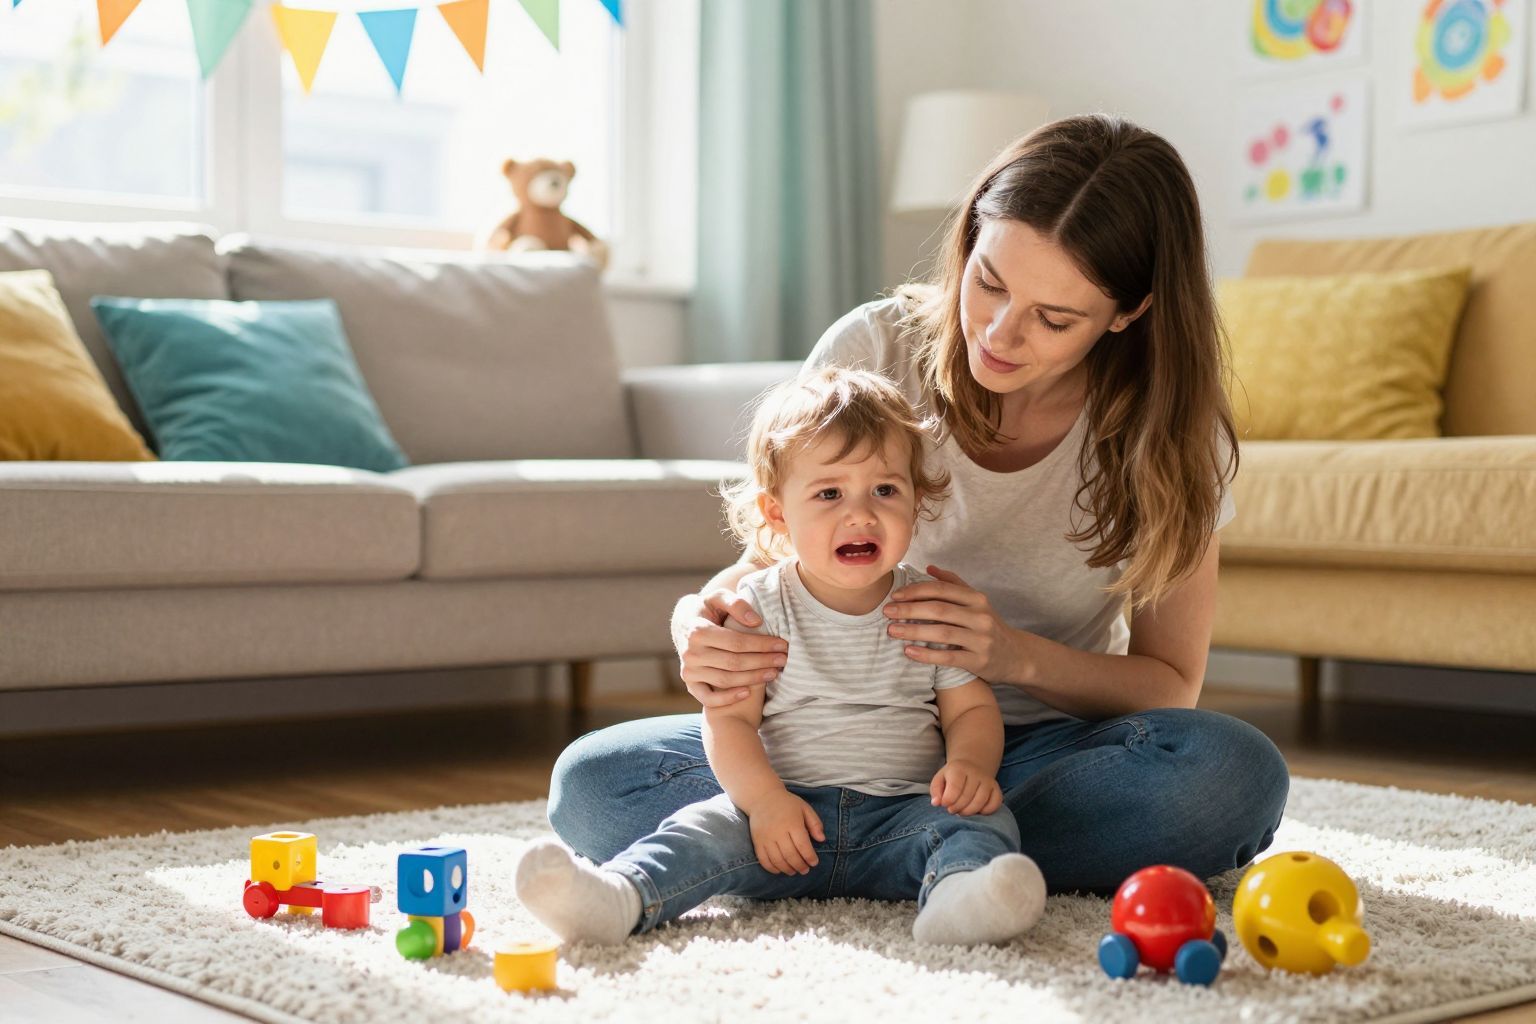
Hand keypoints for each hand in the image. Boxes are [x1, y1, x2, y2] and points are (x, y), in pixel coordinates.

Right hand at [675, 589, 787, 707]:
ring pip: (725, 680)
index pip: (736, 642)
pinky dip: (727, 698)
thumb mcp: (717, 597)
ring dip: (752, 679)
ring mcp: (688, 671)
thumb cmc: (706, 608)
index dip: (761, 645)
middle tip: (783, 660)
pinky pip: (707, 698)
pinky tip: (748, 693)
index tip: (781, 645)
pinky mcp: (689, 684)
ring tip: (774, 673)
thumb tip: (756, 621)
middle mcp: (690, 653)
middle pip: (733, 663)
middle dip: (762, 662)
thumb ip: (736, 603)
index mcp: (697, 631)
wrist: (683, 623)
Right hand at [747, 790, 825, 874]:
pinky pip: (764, 860)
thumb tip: (822, 839)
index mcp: (792, 823)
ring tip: (794, 871)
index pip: (803, 846)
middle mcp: (778, 831)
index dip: (810, 857)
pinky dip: (772, 868)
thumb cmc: (787, 804)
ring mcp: (766, 837)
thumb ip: (815, 823)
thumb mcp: (804, 808)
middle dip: (800, 866)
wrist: (762, 797)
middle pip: (790, 855)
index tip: (814, 862)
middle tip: (805, 870)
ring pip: (777, 860)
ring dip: (787, 869)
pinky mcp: (757, 841)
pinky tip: (780, 869)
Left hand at [883, 565, 1018, 681]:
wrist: (1016, 656)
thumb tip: (929, 567)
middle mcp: (980, 616)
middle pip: (939, 609)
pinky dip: (927, 654)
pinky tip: (909, 651)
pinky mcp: (979, 661)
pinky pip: (949, 657)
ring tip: (892, 630)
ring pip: (942, 632)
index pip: (942, 589)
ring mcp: (981, 639)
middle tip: (887, 612)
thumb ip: (954, 583)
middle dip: (909, 609)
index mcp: (977, 598)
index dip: (916, 591)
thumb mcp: (977, 602)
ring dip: (913, 631)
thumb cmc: (989, 625)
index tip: (895, 595)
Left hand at [929, 759, 1002, 815]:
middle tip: (952, 810)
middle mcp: (976, 773)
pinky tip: (977, 810)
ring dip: (969, 812)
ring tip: (961, 811)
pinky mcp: (996, 788)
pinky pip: (995, 803)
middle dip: (957, 808)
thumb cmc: (952, 777)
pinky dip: (986, 811)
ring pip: (981, 801)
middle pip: (967, 797)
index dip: (948, 800)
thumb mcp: (939, 779)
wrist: (971, 766)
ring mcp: (988, 781)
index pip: (955, 787)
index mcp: (959, 768)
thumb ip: (936, 791)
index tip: (945, 804)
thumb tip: (936, 803)